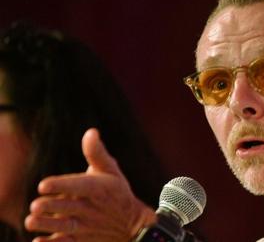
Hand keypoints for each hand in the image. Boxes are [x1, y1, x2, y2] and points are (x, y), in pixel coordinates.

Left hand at [25, 128, 156, 241]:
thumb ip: (96, 153)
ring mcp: (85, 226)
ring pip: (63, 226)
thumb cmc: (117, 194)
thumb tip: (90, 132)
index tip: (44, 185)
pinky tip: (38, 241)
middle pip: (67, 207)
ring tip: (32, 220)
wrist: (132, 227)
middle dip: (50, 207)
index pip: (78, 186)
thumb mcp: (111, 171)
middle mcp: (90, 208)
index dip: (61, 185)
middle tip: (36, 206)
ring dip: (47, 224)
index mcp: (97, 189)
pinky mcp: (81, 240)